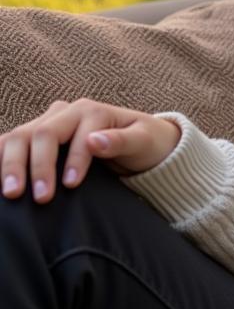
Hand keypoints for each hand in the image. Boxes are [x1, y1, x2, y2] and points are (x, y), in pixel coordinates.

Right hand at [0, 98, 181, 202]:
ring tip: (11, 193)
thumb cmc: (145, 142)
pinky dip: (1, 159)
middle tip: (39, 198)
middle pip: (40, 133)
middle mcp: (66, 112)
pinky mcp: (37, 137)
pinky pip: (11, 144)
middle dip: (36, 166)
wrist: (140, 142)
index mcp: (92, 111)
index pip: (75, 135)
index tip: (71, 185)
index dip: (73, 160)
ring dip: (10, 164)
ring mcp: (49, 123)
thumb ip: (122, 141)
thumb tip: (95, 140)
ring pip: (19, 137)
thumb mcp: (144, 141)